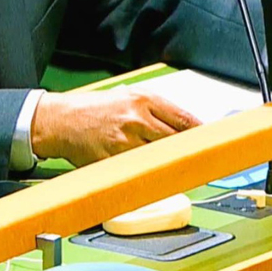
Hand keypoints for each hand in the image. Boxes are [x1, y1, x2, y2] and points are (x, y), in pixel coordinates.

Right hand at [30, 88, 200, 166]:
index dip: (201, 133)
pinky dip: (147, 175)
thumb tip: (185, 126)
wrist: (60, 120)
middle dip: (188, 150)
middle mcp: (136, 119)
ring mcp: (125, 142)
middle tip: (198, 158)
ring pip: (161, 159)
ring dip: (169, 165)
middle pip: (177, 140)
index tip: (211, 141)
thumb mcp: (127, 96)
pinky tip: (150, 174)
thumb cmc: (93, 109)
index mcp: (142, 100)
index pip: (185, 119)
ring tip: (174, 168)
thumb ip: (156, 109)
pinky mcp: (113, 161)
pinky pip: (139, 172)